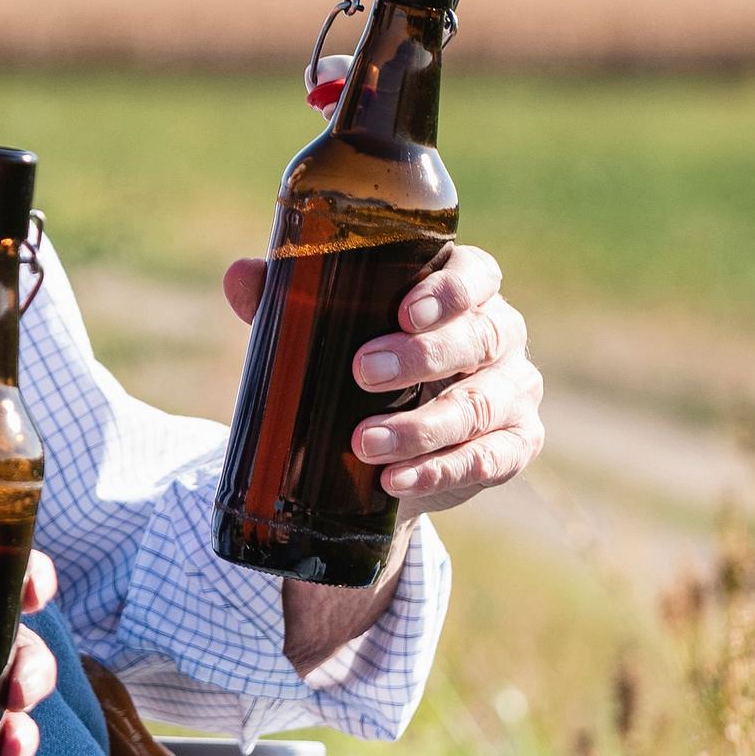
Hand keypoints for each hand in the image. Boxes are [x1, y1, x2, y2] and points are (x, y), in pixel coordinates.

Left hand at [216, 237, 543, 518]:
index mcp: (465, 291)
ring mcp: (514, 391)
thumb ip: (288, 300)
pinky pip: (489, 459)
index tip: (403, 311)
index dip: (449, 291)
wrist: (386, 450)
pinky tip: (397, 480)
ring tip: (363, 443)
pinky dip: (440, 472)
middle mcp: (501, 335)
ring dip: (421, 427)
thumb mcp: (326, 330)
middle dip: (421, 356)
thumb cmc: (360, 365)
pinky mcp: (515, 445)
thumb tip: (239, 277)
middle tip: (362, 371)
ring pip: (480, 405)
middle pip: (479, 337)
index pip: (476, 275)